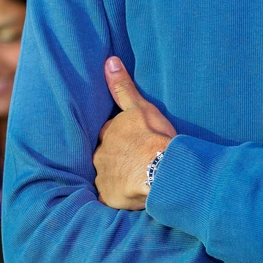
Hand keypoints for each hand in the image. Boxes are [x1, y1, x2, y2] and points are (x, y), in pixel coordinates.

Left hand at [94, 57, 175, 209]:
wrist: (161, 170)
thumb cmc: (154, 137)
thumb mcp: (140, 107)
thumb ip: (123, 87)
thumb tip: (109, 61)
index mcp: (109, 133)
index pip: (108, 132)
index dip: (118, 136)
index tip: (128, 140)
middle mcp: (101, 154)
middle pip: (104, 155)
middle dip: (113, 157)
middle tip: (132, 162)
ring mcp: (103, 178)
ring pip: (106, 177)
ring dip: (115, 178)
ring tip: (132, 182)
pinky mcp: (108, 198)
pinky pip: (108, 200)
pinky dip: (113, 200)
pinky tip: (123, 201)